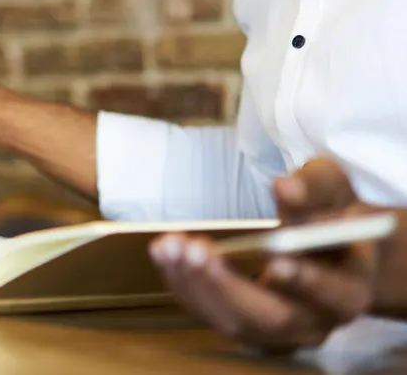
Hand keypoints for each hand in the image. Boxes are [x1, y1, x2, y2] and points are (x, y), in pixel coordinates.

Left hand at [150, 158, 377, 351]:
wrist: (328, 240)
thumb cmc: (330, 209)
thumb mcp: (330, 186)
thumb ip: (312, 188)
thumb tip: (285, 189)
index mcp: (349, 287)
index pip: (333, 295)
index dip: (305, 280)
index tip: (276, 257)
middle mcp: (316, 320)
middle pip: (274, 319)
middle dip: (230, 286)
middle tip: (197, 250)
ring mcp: (280, 329)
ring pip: (236, 322)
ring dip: (197, 285)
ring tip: (169, 247)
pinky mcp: (247, 322)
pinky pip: (213, 312)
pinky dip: (186, 284)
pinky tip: (165, 252)